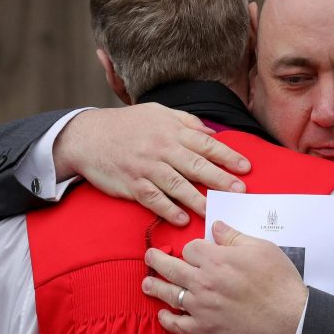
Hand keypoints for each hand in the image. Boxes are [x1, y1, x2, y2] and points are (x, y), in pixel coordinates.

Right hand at [53, 104, 250, 224]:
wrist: (88, 136)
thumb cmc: (127, 125)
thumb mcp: (158, 113)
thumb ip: (186, 123)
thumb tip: (213, 134)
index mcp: (171, 131)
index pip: (206, 144)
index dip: (228, 156)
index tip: (245, 168)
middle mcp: (161, 149)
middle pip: (196, 165)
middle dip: (220, 179)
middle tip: (239, 192)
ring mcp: (146, 167)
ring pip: (177, 185)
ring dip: (198, 200)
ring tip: (215, 211)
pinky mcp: (132, 184)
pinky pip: (153, 199)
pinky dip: (168, 209)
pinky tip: (182, 219)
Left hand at [142, 220, 306, 333]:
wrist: (290, 319)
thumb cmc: (279, 283)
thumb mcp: (262, 249)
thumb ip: (234, 237)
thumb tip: (216, 226)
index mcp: (217, 260)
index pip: (190, 248)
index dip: (192, 248)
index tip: (194, 252)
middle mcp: (204, 282)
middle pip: (171, 268)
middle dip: (156, 260)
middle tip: (149, 257)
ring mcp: (202, 308)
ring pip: (169, 294)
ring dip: (154, 287)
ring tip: (147, 283)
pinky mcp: (205, 330)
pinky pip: (178, 325)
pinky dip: (167, 320)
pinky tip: (163, 314)